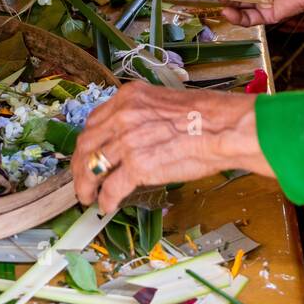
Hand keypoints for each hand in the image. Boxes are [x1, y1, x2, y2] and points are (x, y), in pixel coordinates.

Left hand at [71, 79, 270, 212]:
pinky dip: (106, 200)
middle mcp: (122, 116)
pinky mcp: (136, 166)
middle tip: (82, 181)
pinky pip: (111, 188)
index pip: (93, 122)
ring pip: (92, 167)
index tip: (87, 155)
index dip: (87, 143)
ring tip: (89, 198)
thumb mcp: (163, 104)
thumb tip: (131, 137)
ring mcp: (127, 141)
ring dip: (87, 186)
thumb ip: (141, 116)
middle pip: (85, 145)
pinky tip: (107, 206)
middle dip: (79, 167)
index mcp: (128, 97)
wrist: (224, 129)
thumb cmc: (206, 117)